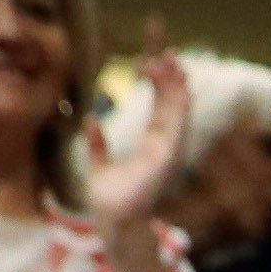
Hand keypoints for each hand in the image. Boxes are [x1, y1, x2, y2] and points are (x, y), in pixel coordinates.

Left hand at [82, 52, 190, 237]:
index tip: (156, 55)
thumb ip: (96, 143)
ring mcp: (168, 154)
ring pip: (176, 113)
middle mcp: (164, 147)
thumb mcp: (98, 164)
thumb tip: (89, 119)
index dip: (158, 82)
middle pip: (171, 105)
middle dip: (172, 77)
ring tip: (175, 61)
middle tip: (170, 50)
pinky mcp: (165, 160)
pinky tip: (180, 87)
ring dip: (177, 87)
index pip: (158, 107)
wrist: (112, 221)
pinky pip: (175, 128)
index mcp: (151, 145)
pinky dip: (179, 107)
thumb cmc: (109, 199)